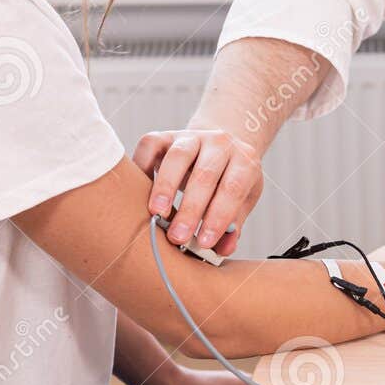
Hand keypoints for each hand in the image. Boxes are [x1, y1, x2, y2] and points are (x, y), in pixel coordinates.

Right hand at [132, 127, 263, 256]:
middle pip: (205, 174)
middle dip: (190, 209)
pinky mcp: (165, 135)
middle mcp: (220, 143)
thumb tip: (223, 250)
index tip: (204, 242)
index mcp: (244, 161)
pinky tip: (139, 191)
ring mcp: (192, 136)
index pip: (233, 189)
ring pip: (178, 156)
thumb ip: (233, 226)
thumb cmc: (229, 181)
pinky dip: (142, 166)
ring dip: (165, 187)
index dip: (218, 217)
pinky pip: (150, 145)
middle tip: (178, 237)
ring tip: (157, 214)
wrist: (219, 148)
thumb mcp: (242, 201)